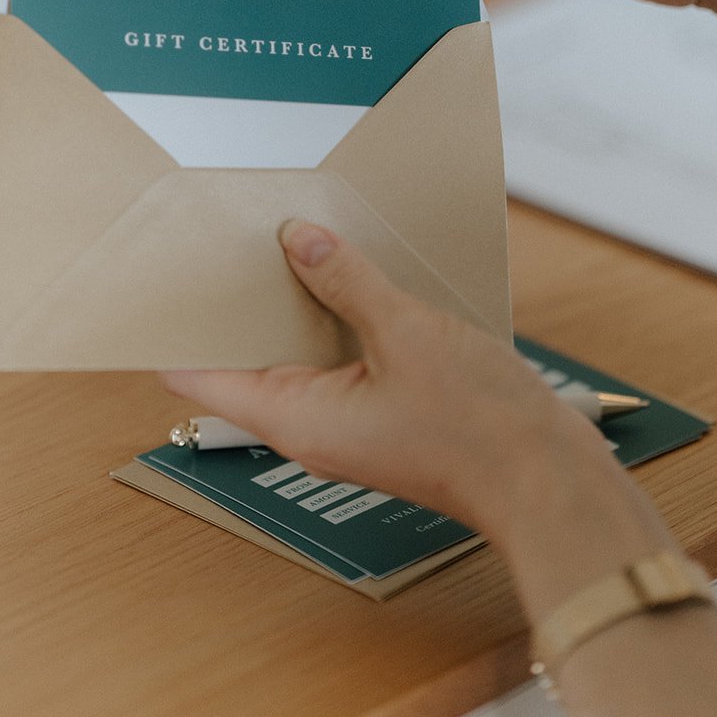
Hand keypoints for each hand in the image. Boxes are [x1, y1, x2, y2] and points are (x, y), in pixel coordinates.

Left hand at [163, 221, 670, 615]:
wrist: (548, 478)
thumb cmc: (481, 427)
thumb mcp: (406, 333)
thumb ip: (346, 282)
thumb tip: (297, 241)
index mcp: (296, 418)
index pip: (199, 375)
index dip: (180, 327)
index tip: (169, 278)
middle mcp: (310, 426)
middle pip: (247, 357)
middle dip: (244, 301)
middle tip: (237, 238)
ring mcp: (346, 422)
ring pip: (297, 353)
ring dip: (297, 304)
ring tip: (294, 242)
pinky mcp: (381, 412)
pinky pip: (339, 358)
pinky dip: (337, 317)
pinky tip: (353, 275)